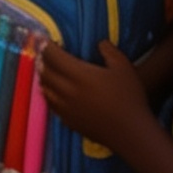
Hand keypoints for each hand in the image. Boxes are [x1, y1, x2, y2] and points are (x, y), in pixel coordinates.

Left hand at [35, 38, 155, 155]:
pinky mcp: (70, 123)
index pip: (53, 56)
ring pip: (45, 89)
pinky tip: (52, 91)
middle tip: (42, 51)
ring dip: (42, 77)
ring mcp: (67, 109)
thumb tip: (99, 44)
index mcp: (79, 75)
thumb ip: (109, 50)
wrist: (131, 133)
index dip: (45, 46)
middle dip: (41, 59)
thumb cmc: (129, 98)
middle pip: (45, 72)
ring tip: (44, 68)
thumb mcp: (123, 66)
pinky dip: (47, 94)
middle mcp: (68, 91)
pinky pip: (51, 105)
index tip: (43, 38)